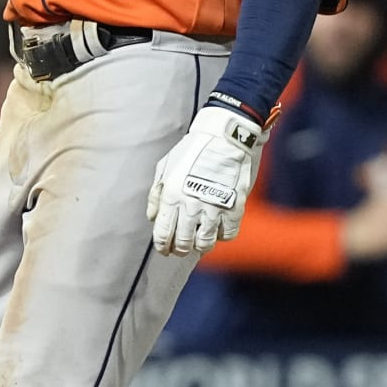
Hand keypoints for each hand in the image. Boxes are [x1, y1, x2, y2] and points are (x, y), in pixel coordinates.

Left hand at [146, 106, 265, 255]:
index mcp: (171, 195)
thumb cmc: (192, 150)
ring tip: (199, 239)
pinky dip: (221, 235)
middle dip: (180, 249)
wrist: (224, 137)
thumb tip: (152, 217)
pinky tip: (217, 227)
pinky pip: (227, 234)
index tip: (165, 248)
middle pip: (183, 244)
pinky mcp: (234, 207)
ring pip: (205, 243)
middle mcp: (190, 205)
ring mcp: (214, 208)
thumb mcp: (166, 166)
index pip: (163, 234)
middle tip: (182, 247)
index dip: (163, 246)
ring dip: (200, 245)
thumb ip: (156, 194)